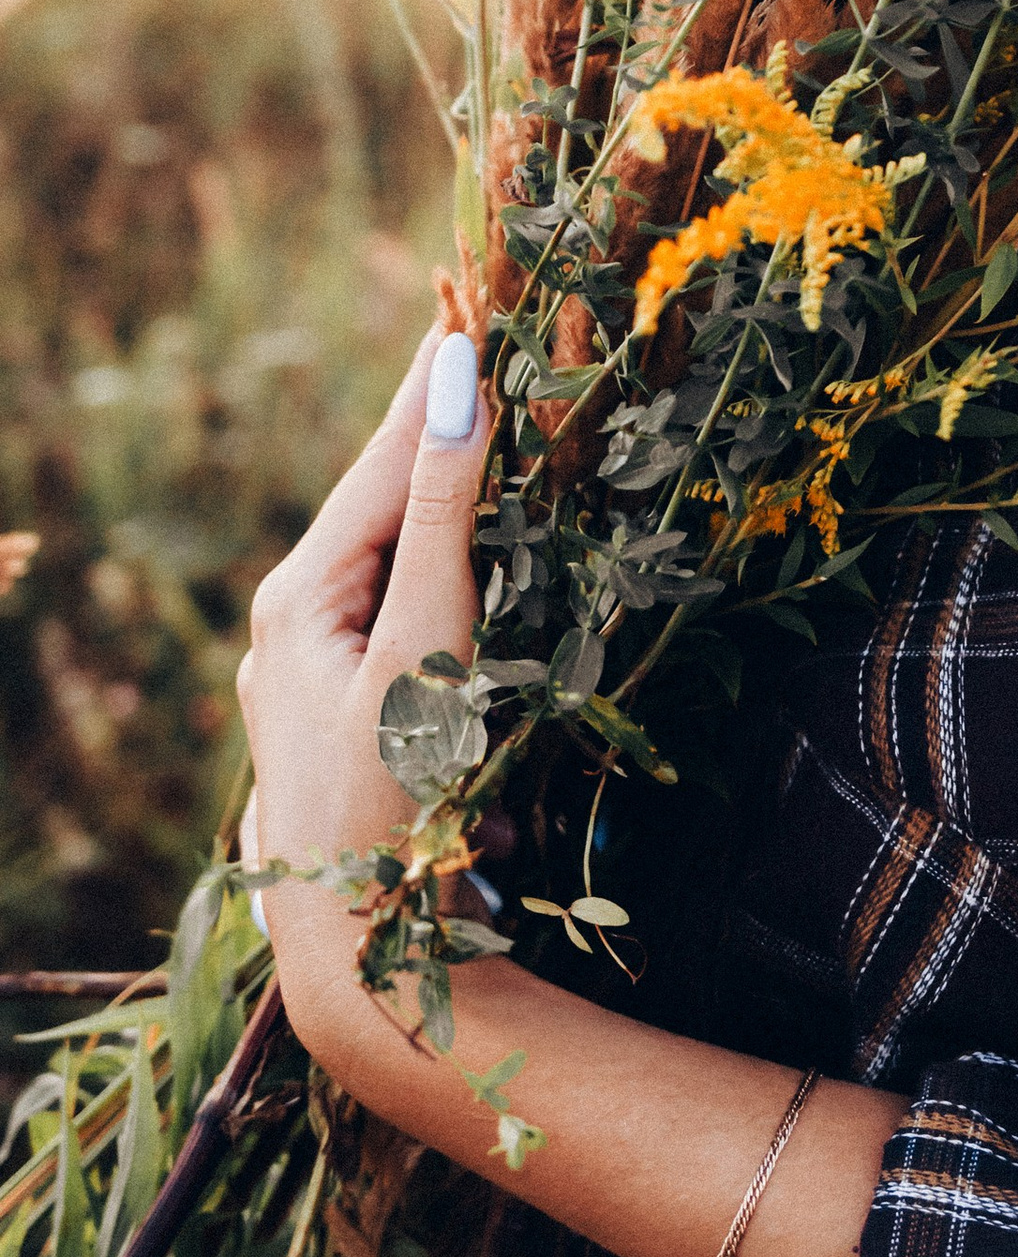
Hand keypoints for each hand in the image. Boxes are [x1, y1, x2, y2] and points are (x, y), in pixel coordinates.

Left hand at [236, 325, 489, 1027]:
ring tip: (485, 430)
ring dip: (440, 501)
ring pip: (389, 561)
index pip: (384, 457)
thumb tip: (453, 385)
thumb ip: (441, 515)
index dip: (434, 380)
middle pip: (380, 504)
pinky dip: (440, 573)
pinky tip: (470, 560)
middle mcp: (290, 626)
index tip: (471, 299)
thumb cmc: (392, 800)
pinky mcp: (342, 718)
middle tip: (488, 346)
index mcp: (298, 596)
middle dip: (436, 431)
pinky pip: (397, 617)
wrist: (357, 958)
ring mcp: (309, 675)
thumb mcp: (424, 645)